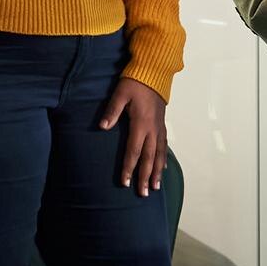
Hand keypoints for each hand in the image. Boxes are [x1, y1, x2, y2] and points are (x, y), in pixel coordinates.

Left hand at [99, 78, 167, 196]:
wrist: (154, 72)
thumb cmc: (135, 82)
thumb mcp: (120, 94)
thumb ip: (112, 111)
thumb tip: (102, 127)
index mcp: (141, 123)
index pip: (134, 151)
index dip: (129, 168)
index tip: (126, 183)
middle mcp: (152, 129)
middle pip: (149, 157)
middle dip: (145, 176)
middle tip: (143, 193)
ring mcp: (159, 127)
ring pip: (159, 154)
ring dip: (157, 172)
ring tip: (155, 187)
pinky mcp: (162, 124)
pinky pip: (164, 145)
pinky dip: (163, 159)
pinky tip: (161, 168)